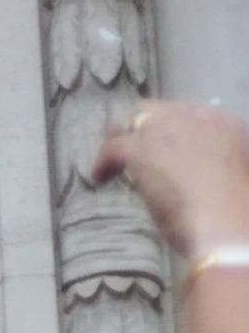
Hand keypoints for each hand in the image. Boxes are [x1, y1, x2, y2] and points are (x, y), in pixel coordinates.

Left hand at [95, 101, 248, 262]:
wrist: (224, 221)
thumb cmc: (231, 212)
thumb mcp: (223, 177)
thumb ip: (205, 165)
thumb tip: (184, 176)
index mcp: (222, 124)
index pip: (188, 116)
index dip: (170, 132)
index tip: (163, 149)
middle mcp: (196, 117)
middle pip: (159, 111)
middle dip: (142, 127)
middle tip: (130, 146)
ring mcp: (168, 130)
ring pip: (136, 121)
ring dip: (123, 138)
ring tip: (110, 159)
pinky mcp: (143, 149)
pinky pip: (115, 146)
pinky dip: (105, 161)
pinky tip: (100, 177)